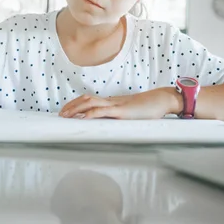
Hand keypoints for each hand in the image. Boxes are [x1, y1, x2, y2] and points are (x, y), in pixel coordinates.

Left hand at [58, 88, 182, 119]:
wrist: (162, 99)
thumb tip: (112, 123)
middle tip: (60, 114)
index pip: (90, 100)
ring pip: (91, 103)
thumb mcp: (131, 113)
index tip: (67, 110)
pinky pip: (103, 111)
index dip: (76, 104)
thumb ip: (121, 116)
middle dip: (72, 106)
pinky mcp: (122, 112)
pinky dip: (91, 114)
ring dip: (76, 109)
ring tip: (66, 115)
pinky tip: (83, 118)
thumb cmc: (149, 108)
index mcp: (113, 102)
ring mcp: (116, 105)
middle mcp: (111, 101)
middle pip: (86, 99)